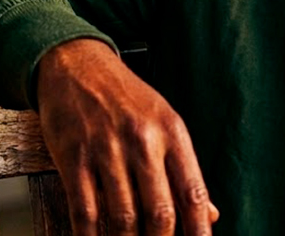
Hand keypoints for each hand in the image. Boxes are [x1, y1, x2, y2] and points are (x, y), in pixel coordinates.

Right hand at [35, 38, 218, 234]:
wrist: (76, 65)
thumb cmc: (125, 97)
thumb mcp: (164, 122)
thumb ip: (184, 170)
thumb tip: (210, 214)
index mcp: (172, 131)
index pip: (193, 192)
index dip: (200, 229)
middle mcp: (142, 141)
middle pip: (160, 212)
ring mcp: (106, 150)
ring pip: (123, 218)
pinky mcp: (74, 158)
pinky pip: (85, 212)